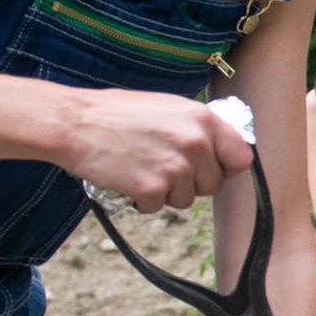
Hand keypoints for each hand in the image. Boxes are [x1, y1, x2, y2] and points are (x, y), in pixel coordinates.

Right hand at [57, 90, 252, 211]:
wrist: (74, 123)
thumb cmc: (118, 113)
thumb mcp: (169, 107)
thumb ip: (198, 128)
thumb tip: (221, 150)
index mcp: (204, 119)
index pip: (241, 158)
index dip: (226, 167)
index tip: (212, 168)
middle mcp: (196, 143)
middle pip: (213, 185)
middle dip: (191, 182)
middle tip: (162, 166)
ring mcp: (175, 168)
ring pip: (186, 199)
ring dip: (166, 192)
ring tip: (141, 167)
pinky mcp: (153, 188)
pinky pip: (157, 207)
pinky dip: (142, 200)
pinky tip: (127, 178)